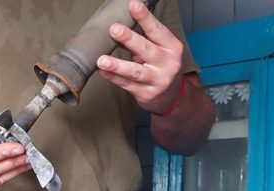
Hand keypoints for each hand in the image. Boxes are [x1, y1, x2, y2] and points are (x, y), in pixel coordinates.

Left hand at [95, 0, 183, 114]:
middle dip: (129, 39)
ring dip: (117, 65)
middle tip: (114, 29)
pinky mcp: (146, 94)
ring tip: (102, 60)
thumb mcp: (157, 51)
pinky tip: (102, 72)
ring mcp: (157, 80)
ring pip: (135, 72)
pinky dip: (113, 78)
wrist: (170, 97)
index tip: (133, 5)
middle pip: (146, 50)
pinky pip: (126, 84)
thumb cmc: (161, 68)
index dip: (145, 18)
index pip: (157, 30)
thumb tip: (119, 28)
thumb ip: (139, 41)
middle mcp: (167, 64)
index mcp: (172, 48)